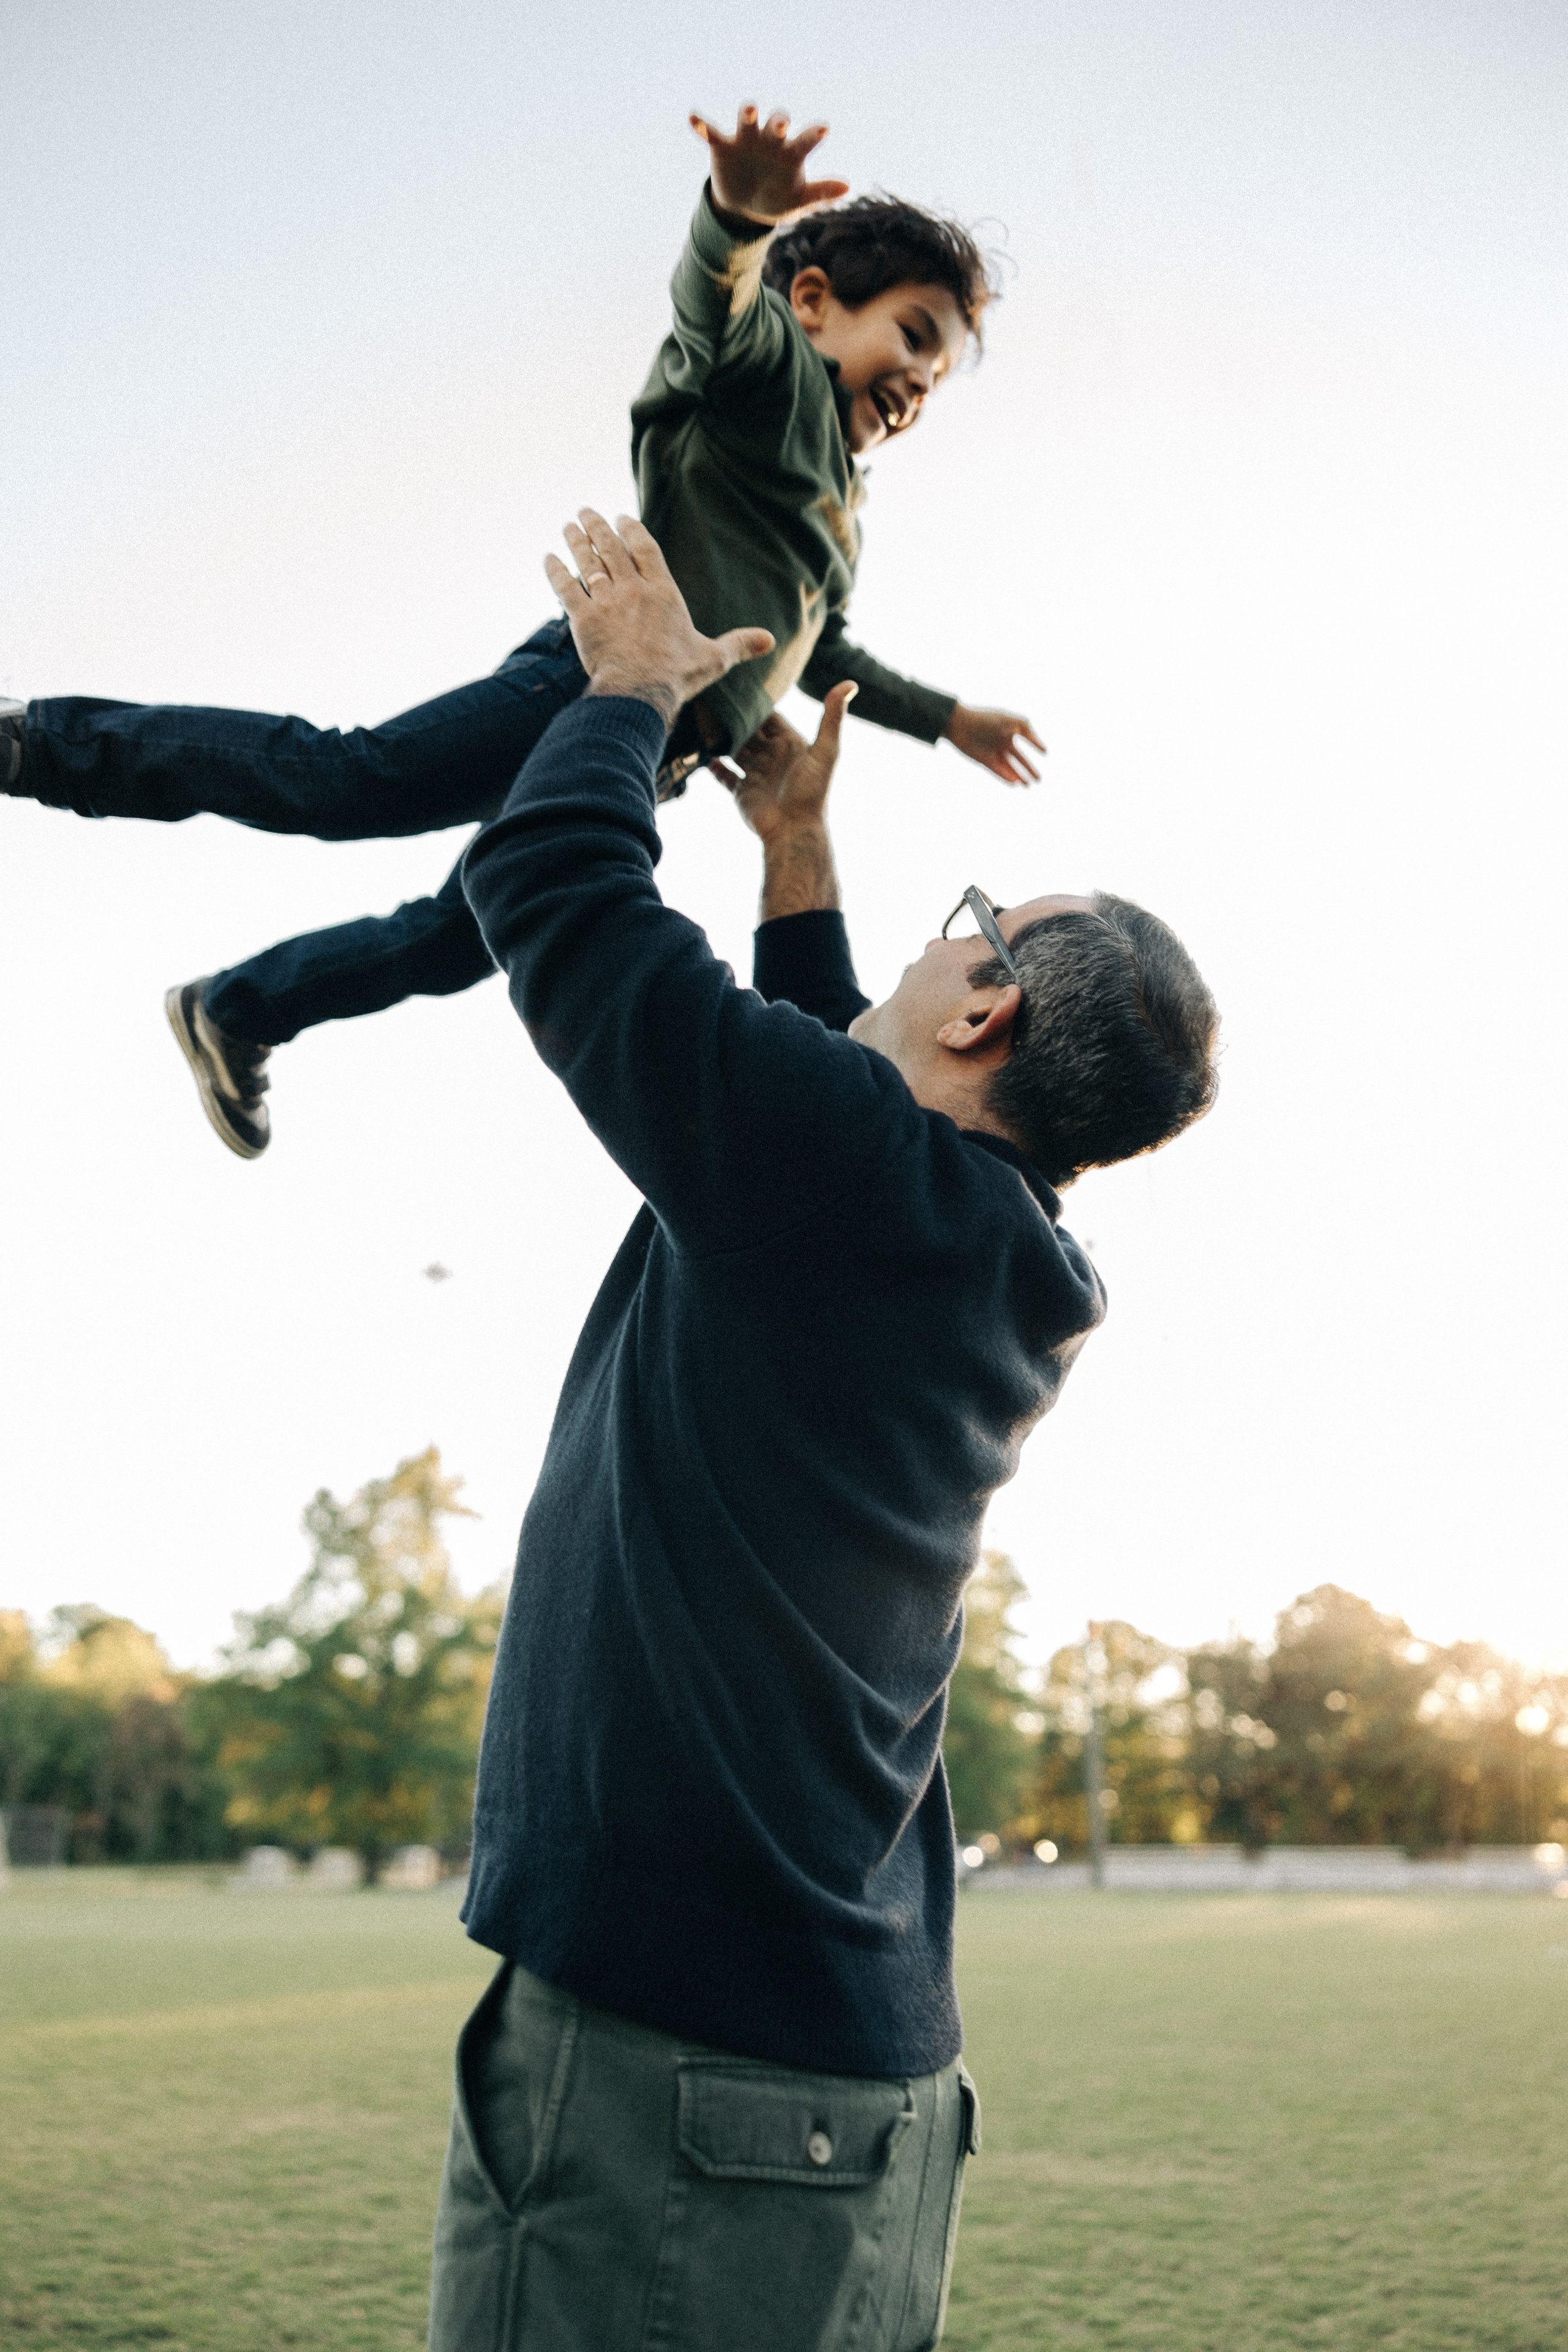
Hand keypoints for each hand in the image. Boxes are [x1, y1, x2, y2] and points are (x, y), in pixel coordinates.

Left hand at [544, 510, 772, 732]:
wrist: (641, 693)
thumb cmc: (678, 676)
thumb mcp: (714, 659)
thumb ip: (739, 644)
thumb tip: (770, 640)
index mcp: (664, 592)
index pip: (646, 549)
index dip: (633, 530)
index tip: (622, 517)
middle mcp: (633, 589)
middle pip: (612, 547)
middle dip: (598, 526)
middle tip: (586, 511)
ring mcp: (606, 601)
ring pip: (587, 561)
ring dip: (576, 540)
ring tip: (568, 525)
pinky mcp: (583, 619)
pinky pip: (565, 587)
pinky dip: (555, 571)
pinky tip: (548, 558)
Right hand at [689, 103, 848, 226]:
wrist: (745, 207)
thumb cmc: (777, 197)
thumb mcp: (798, 201)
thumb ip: (820, 193)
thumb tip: (848, 187)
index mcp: (790, 151)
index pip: (805, 139)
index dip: (813, 135)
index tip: (824, 130)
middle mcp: (770, 139)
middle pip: (776, 123)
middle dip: (779, 122)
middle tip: (781, 125)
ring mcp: (746, 140)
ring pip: (747, 120)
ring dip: (748, 113)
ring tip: (748, 110)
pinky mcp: (722, 146)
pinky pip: (711, 132)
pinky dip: (702, 125)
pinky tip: (693, 118)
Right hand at [710, 683, 854, 842]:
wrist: (793, 830)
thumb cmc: (811, 791)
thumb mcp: (826, 750)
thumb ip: (832, 717)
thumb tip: (850, 684)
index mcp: (791, 745)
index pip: (772, 719)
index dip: (759, 705)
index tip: (741, 688)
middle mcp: (773, 758)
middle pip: (751, 733)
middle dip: (736, 721)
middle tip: (715, 703)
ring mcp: (756, 775)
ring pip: (736, 752)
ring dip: (723, 740)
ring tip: (705, 723)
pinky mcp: (742, 792)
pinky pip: (726, 776)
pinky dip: (716, 767)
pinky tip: (704, 755)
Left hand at [944, 704, 1046, 786]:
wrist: (961, 725)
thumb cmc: (985, 720)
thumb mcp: (1009, 720)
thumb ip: (1025, 728)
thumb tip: (1037, 740)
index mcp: (1010, 730)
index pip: (1026, 739)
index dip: (1036, 744)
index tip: (1045, 752)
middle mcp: (1003, 742)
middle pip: (1019, 759)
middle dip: (1029, 769)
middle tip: (1039, 779)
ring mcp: (994, 752)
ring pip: (1010, 767)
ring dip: (1020, 776)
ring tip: (1029, 785)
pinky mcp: (985, 761)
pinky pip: (999, 771)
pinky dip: (1007, 777)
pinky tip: (1015, 783)